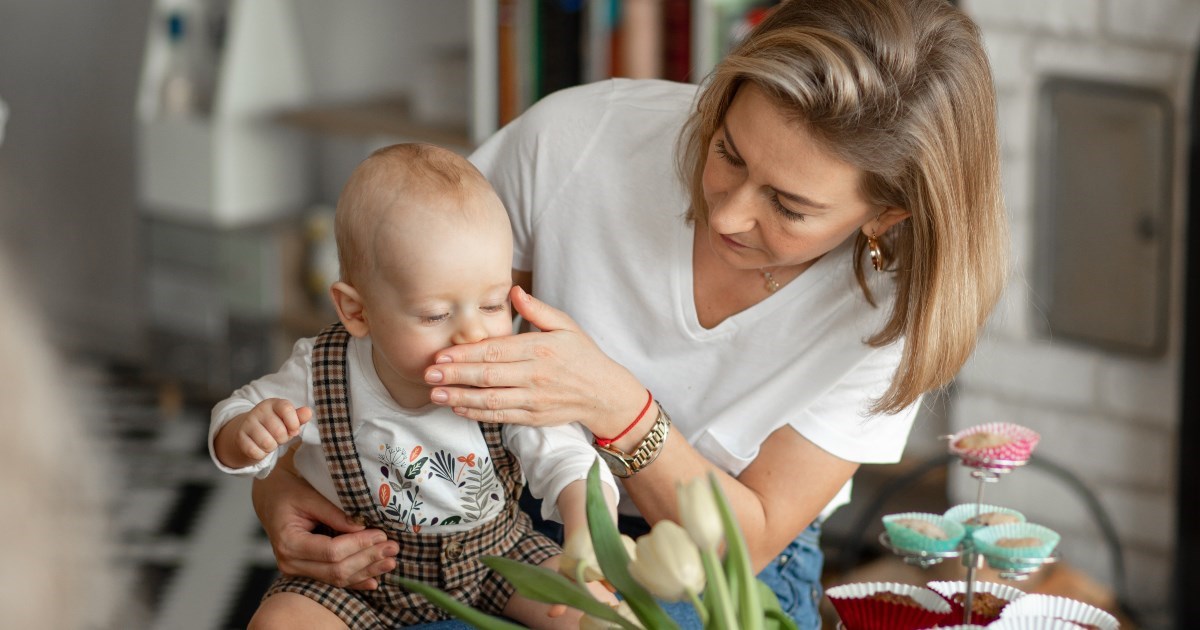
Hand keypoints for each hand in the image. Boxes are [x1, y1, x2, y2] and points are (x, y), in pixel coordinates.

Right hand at [237, 398, 311, 461]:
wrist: (249, 434)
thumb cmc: (274, 427)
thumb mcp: (288, 421)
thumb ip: (299, 417)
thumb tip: (308, 412)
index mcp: (273, 403)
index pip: (287, 409)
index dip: (294, 423)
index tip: (293, 429)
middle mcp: (259, 410)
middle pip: (279, 431)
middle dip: (282, 439)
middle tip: (278, 437)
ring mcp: (247, 423)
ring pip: (267, 443)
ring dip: (271, 448)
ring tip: (268, 441)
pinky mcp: (239, 437)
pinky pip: (255, 452)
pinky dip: (260, 454)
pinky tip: (258, 447)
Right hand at [252, 451, 397, 589]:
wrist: (270, 498)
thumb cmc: (288, 491)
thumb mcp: (310, 495)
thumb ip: (335, 513)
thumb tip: (362, 527)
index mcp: (289, 541)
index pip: (332, 551)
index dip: (359, 545)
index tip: (381, 534)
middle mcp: (290, 561)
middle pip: (336, 569)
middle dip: (368, 559)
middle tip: (393, 548)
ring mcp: (297, 570)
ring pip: (337, 578)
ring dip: (366, 571)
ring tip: (390, 561)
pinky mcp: (306, 570)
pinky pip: (332, 579)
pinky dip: (355, 580)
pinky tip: (373, 580)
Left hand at [424, 286, 646, 436]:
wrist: (605, 393)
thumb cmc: (583, 356)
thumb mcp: (565, 325)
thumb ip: (537, 309)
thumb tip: (513, 291)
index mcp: (540, 349)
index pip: (496, 351)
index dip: (466, 354)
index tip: (442, 355)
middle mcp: (535, 375)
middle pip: (488, 376)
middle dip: (455, 375)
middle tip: (428, 373)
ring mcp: (534, 399)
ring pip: (490, 400)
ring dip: (460, 397)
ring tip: (435, 394)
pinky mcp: (534, 417)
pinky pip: (500, 416)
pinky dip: (477, 414)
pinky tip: (458, 408)